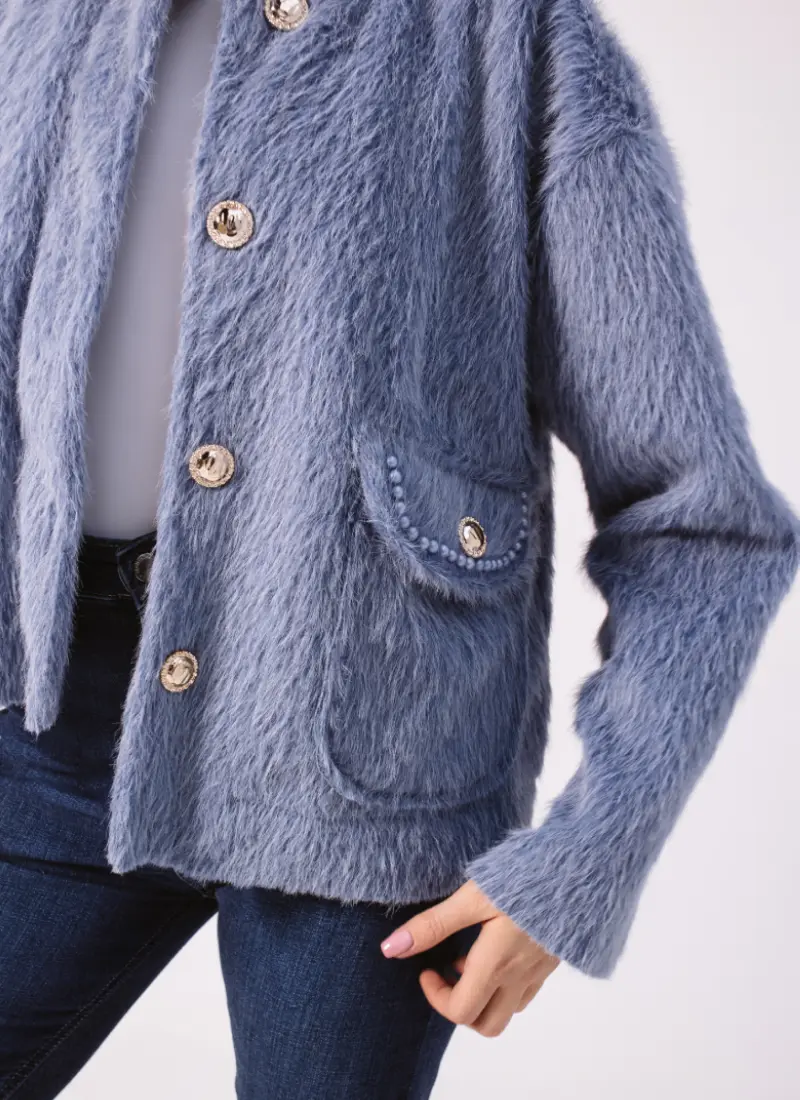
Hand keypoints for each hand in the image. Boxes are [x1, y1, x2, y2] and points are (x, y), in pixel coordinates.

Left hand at [380, 878, 559, 1036]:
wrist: (580, 868)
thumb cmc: (524, 878)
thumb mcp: (472, 897)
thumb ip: (433, 925)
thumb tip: (390, 950)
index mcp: (496, 965)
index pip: (460, 1011)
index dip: (435, 997)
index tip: (427, 968)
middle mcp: (520, 977)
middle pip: (486, 1024)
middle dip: (460, 1007)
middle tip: (447, 972)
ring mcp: (540, 971)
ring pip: (509, 1010)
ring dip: (484, 997)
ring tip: (471, 958)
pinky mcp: (554, 959)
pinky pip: (527, 991)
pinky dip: (506, 984)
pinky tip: (498, 948)